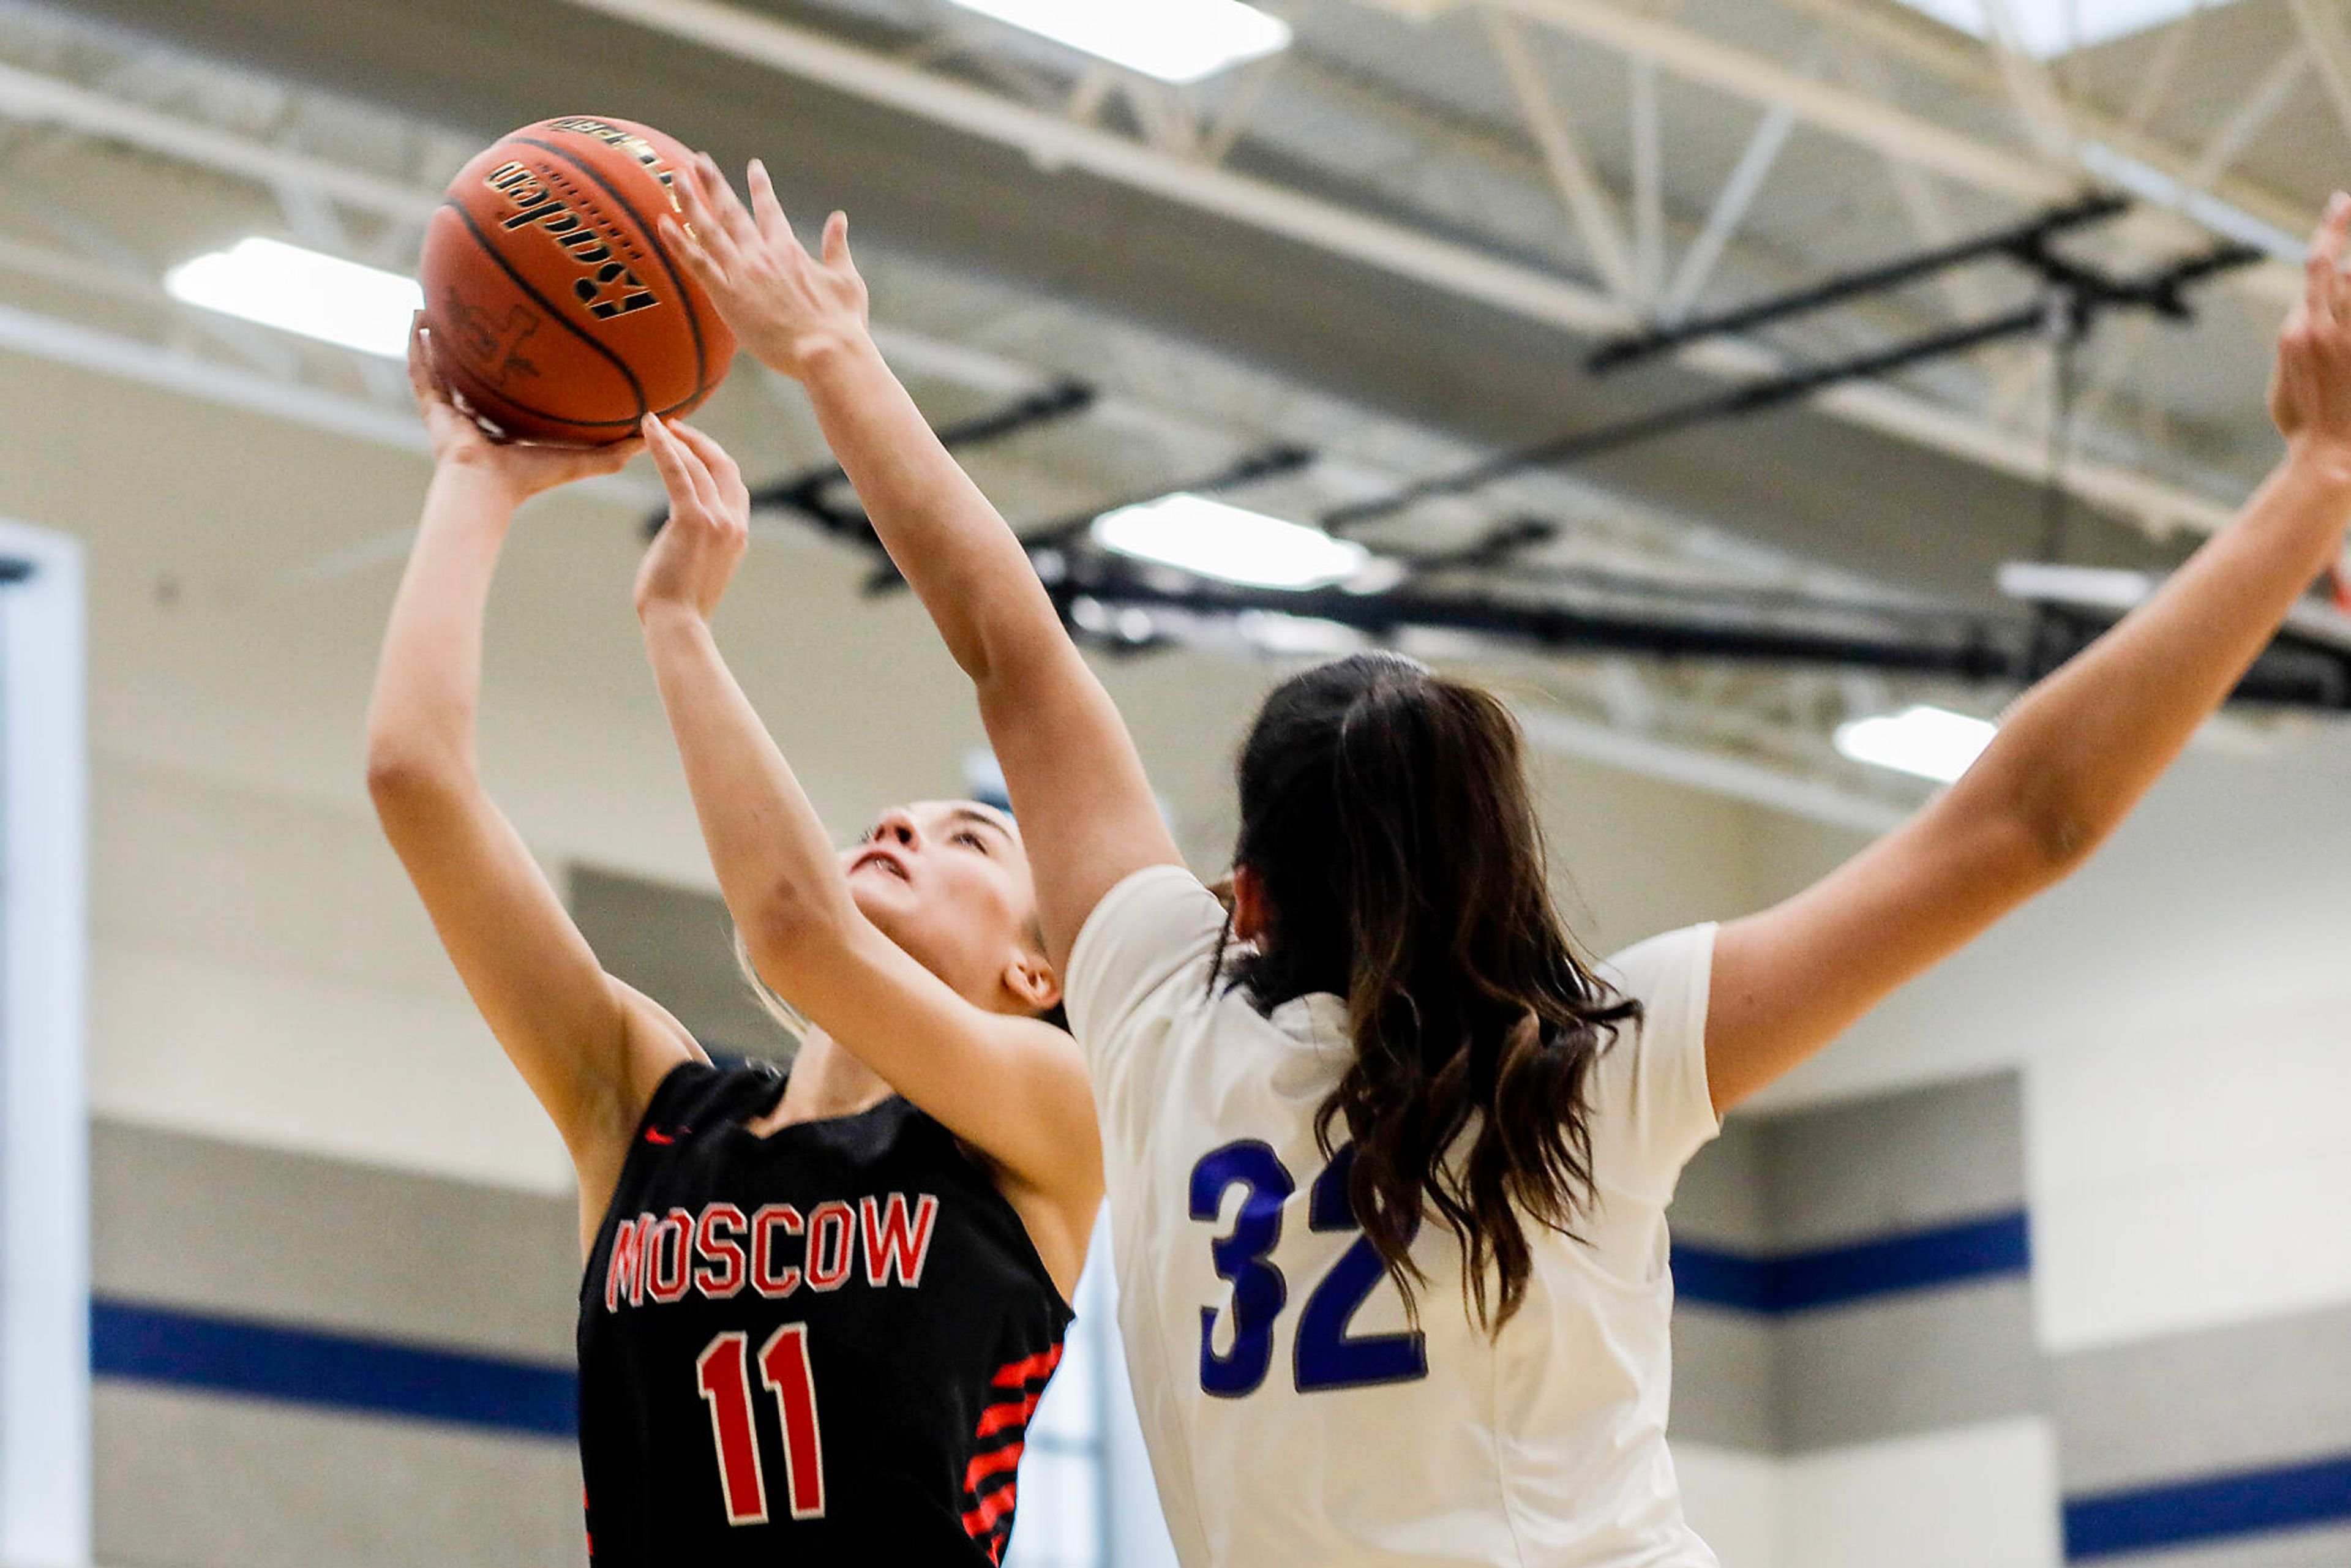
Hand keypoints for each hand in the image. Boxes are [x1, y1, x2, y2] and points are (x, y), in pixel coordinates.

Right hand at [408, 317, 641, 501]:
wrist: (489, 488)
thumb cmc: (534, 478)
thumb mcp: (586, 459)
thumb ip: (620, 447)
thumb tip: (657, 430)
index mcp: (511, 427)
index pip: (516, 395)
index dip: (523, 371)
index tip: (534, 343)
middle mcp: (479, 415)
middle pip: (477, 375)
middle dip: (480, 348)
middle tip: (487, 312)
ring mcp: (451, 410)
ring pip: (443, 365)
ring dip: (442, 337)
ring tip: (442, 304)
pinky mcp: (431, 405)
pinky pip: (420, 367)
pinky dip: (417, 341)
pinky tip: (419, 314)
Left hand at [635, 415, 751, 624]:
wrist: (678, 625)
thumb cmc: (678, 607)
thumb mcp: (699, 570)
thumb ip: (699, 547)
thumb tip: (681, 542)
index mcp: (738, 535)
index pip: (733, 485)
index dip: (714, 459)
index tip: (692, 446)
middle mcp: (734, 523)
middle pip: (724, 467)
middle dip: (701, 442)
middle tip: (675, 426)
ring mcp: (718, 521)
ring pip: (700, 466)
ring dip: (678, 440)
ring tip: (655, 424)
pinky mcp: (693, 520)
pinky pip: (678, 472)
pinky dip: (664, 446)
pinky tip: (649, 427)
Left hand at [663, 155, 871, 378]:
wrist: (827, 352)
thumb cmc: (841, 323)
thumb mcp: (847, 279)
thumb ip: (838, 246)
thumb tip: (839, 218)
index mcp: (789, 249)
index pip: (770, 210)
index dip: (760, 186)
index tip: (754, 166)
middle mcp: (762, 254)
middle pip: (731, 211)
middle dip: (714, 183)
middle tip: (699, 161)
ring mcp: (742, 273)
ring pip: (709, 230)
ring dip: (690, 202)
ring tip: (676, 178)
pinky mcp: (727, 296)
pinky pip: (696, 264)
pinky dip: (679, 243)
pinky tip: (663, 223)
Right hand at [2269, 193, 2350, 476]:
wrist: (2329, 455)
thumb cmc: (2305, 429)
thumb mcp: (2284, 389)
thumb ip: (2296, 353)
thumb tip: (2298, 332)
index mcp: (2295, 331)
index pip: (2316, 266)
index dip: (2332, 229)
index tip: (2341, 202)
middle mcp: (2318, 325)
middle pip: (2340, 262)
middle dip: (2346, 228)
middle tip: (2349, 201)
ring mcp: (2345, 335)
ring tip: (2349, 231)